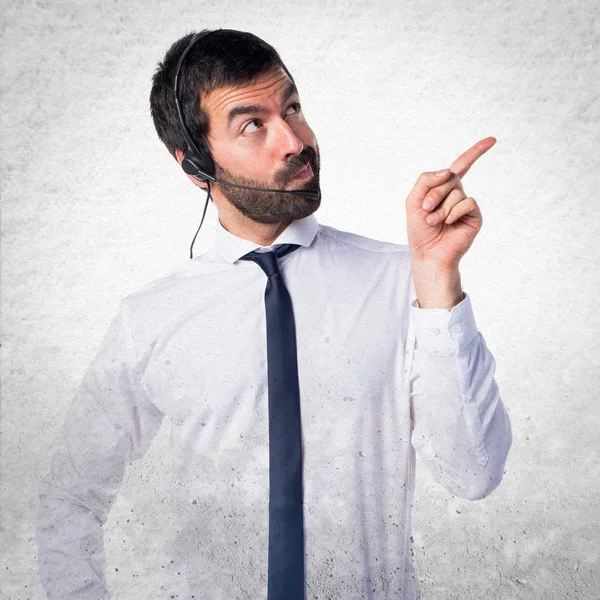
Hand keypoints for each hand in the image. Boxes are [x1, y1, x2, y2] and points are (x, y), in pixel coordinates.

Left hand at [406, 137, 495, 270]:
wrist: (428, 253)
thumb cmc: (419, 229)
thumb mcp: (413, 200)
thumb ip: (425, 180)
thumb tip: (448, 171)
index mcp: (443, 189)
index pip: (461, 166)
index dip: (476, 152)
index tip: (492, 140)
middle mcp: (457, 194)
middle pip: (449, 177)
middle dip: (434, 193)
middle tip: (426, 210)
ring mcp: (466, 205)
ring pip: (456, 191)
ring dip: (440, 208)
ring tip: (433, 221)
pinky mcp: (475, 216)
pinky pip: (467, 202)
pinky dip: (453, 212)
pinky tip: (449, 223)